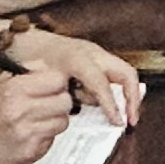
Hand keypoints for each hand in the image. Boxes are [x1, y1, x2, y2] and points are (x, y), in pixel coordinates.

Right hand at [0, 64, 75, 163]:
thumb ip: (26, 72)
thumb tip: (50, 67)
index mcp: (13, 90)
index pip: (57, 80)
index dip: (57, 82)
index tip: (52, 85)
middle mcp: (20, 111)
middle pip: (65, 101)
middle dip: (59, 100)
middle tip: (49, 102)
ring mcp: (26, 134)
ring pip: (62, 121)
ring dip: (55, 119)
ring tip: (38, 119)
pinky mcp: (30, 153)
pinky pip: (52, 140)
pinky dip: (45, 136)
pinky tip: (30, 134)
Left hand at [2, 24, 144, 130]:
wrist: (31, 42)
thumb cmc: (34, 60)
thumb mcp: (42, 80)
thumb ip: (58, 97)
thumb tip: (73, 116)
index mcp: (77, 58)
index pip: (100, 82)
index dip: (110, 103)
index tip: (116, 121)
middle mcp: (93, 54)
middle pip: (126, 73)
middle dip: (133, 97)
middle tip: (132, 120)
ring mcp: (98, 55)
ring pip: (124, 75)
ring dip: (128, 97)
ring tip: (124, 117)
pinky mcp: (99, 60)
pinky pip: (115, 78)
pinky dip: (117, 93)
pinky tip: (110, 109)